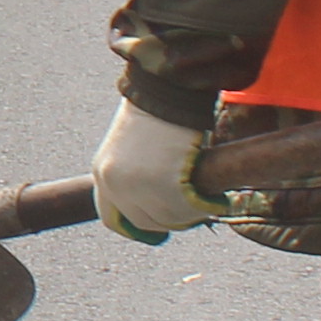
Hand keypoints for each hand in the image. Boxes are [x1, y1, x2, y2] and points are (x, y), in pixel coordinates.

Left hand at [91, 99, 222, 243]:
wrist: (168, 88)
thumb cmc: (157, 109)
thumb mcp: (131, 145)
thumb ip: (136, 173)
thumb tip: (160, 202)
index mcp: (103, 172)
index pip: (113, 218)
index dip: (136, 228)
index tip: (157, 232)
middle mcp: (115, 184)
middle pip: (144, 223)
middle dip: (170, 220)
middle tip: (194, 209)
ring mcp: (138, 187)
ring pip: (169, 220)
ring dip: (191, 214)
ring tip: (208, 199)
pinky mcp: (165, 185)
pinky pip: (187, 211)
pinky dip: (206, 208)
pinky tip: (217, 198)